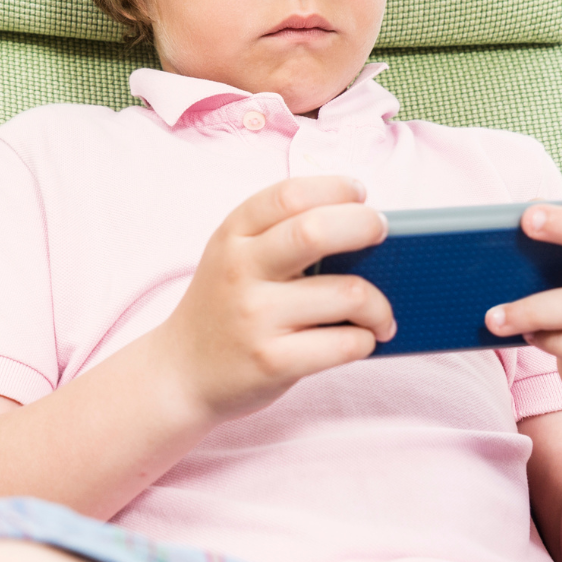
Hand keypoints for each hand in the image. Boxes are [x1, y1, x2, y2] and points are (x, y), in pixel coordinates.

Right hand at [154, 176, 395, 421]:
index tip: (359, 196)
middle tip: (381, 236)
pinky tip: (359, 340)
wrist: (180, 373)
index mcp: (233, 235)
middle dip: (366, 226)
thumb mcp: (234, 258)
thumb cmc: (223, 308)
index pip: (290, 194)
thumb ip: (281, 235)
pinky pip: (346, 344)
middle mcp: (240, 270)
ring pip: (348, 294)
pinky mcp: (272, 361)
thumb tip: (364, 229)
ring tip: (379, 314)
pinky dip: (366, 340)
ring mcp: (255, 317)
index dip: (335, 188)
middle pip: (316, 231)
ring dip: (379, 305)